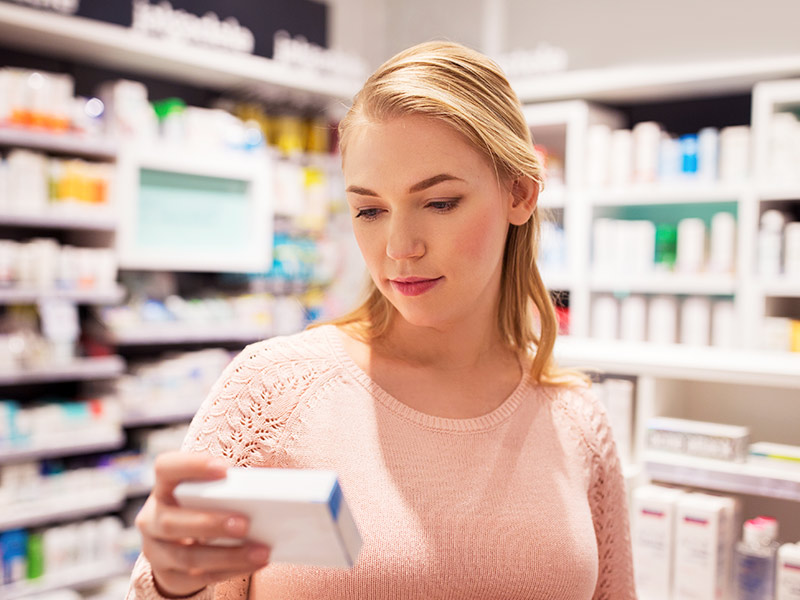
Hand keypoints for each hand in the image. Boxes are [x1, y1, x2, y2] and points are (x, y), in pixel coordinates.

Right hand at [135, 452, 270, 597]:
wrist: (176, 546)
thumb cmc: (202, 507)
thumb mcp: (207, 492)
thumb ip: (230, 485)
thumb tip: (269, 482)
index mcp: (164, 487)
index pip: (166, 468)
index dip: (192, 466)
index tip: (225, 468)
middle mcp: (152, 518)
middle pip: (172, 521)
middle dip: (210, 523)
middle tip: (245, 523)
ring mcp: (157, 550)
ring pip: (188, 556)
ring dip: (228, 555)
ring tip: (261, 551)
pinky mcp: (169, 576)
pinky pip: (199, 577)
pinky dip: (230, 570)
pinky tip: (254, 563)